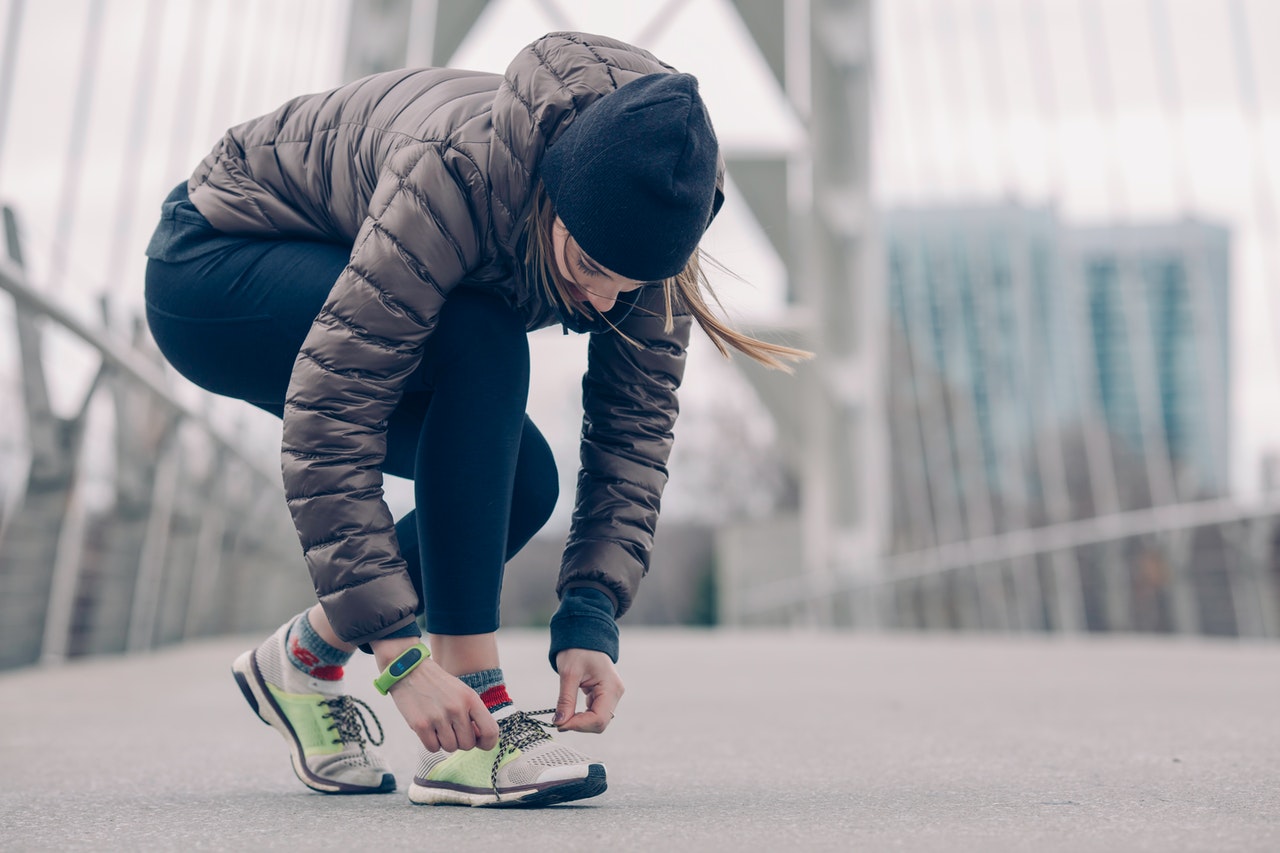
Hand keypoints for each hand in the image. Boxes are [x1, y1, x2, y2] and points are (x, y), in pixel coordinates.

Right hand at [371, 638, 498, 752]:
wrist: (410, 671)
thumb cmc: (438, 685)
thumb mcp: (463, 692)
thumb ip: (473, 714)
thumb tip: (480, 740)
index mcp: (471, 699)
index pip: (490, 731)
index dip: (488, 743)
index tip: (480, 742)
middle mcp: (457, 708)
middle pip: (468, 744)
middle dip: (461, 741)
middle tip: (452, 729)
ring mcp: (439, 717)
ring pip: (450, 748)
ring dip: (445, 742)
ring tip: (439, 726)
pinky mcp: (421, 725)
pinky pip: (433, 748)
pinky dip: (431, 743)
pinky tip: (429, 729)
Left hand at [553, 648, 622, 732]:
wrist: (584, 635)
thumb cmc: (578, 649)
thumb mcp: (569, 673)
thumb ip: (565, 700)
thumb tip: (560, 722)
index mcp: (611, 687)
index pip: (598, 718)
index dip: (579, 725)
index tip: (559, 724)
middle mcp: (615, 693)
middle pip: (600, 723)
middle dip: (579, 725)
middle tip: (559, 721)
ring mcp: (611, 695)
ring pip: (597, 721)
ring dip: (580, 722)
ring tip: (564, 714)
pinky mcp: (604, 696)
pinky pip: (595, 714)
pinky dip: (582, 716)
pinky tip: (571, 710)